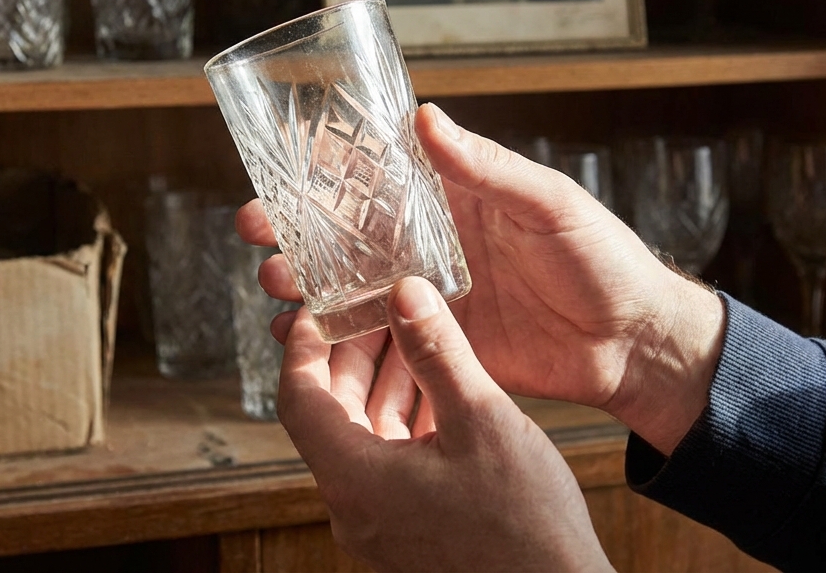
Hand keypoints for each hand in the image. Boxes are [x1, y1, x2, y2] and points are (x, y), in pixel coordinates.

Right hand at [239, 103, 725, 454]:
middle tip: (255, 233)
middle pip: (346, 233)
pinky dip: (337, 340)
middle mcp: (431, 246)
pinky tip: (303, 341)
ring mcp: (430, 298)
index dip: (324, 171)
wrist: (636, 344)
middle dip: (295, 231)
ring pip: (350, 287)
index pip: (377, 176)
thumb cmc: (604, 259)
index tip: (278, 169)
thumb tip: (425, 117)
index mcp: (454, 199)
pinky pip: (376, 342)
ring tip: (275, 287)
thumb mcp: (549, 203)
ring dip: (306, 284)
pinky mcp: (438, 347)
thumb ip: (489, 167)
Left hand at [279, 275, 613, 572]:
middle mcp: (356, 506)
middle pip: (332, 414)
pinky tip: (439, 387)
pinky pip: (392, 462)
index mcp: (355, 480)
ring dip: (385, 385)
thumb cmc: (526, 528)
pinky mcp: (410, 531)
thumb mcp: (483, 421)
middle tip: (375, 307)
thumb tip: (405, 295)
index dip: (302, 345)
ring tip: (412, 334)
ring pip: (366, 436)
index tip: (316, 306)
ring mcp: (382, 523)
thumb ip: (438, 353)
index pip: (299, 398)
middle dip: (352, 356)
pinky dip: (407, 419)